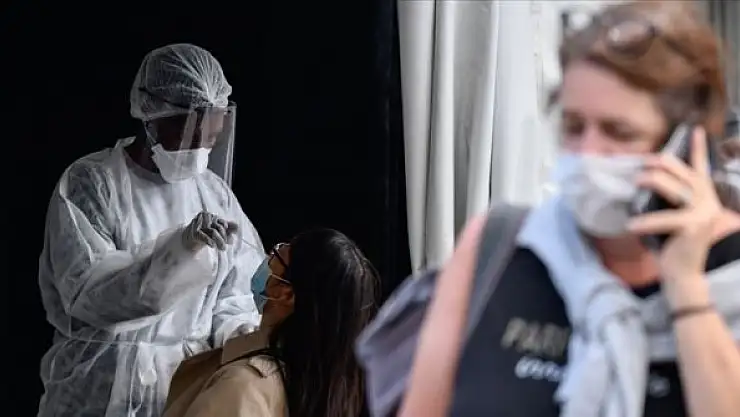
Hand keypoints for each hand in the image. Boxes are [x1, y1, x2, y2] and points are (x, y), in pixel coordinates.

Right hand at [182, 211, 238, 251]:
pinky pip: (203, 236)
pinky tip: (212, 245)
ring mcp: (198, 223)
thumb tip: (237, 227)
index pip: (222, 224)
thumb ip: (227, 229)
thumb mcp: (217, 231)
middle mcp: (205, 217)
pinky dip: (208, 240)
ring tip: (222, 248)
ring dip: (219, 241)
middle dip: (224, 238)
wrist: (187, 239)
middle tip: (225, 247)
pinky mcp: (193, 232)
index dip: (227, 233)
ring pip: (212, 231)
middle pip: (218, 227)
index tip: (230, 241)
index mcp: (211, 216)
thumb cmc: (204, 234)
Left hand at [627, 128, 721, 284]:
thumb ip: (668, 197)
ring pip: (671, 186)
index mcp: (704, 194)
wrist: (683, 273)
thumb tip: (644, 178)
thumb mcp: (671, 215)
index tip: (696, 129)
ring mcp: (704, 211)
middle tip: (637, 169)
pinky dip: (645, 222)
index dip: (699, 147)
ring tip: (634, 184)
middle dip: (655, 164)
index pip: (701, 166)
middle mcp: (707, 199)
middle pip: (678, 169)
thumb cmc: (672, 243)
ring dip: (649, 181)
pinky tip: (631, 226)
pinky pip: (664, 218)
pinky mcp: (694, 226)